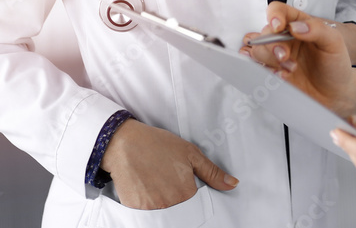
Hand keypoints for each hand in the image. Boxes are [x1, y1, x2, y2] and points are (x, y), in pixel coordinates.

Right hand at [101, 119, 238, 209]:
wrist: (123, 142)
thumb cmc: (157, 145)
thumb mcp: (190, 154)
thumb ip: (212, 172)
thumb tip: (232, 184)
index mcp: (186, 192)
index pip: (195, 202)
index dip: (188, 191)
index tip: (179, 181)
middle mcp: (169, 204)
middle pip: (179, 209)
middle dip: (175, 198)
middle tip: (164, 179)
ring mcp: (151, 208)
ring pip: (163, 211)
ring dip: (161, 200)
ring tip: (154, 180)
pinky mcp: (135, 209)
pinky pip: (146, 212)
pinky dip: (146, 202)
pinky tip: (144, 185)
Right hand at [241, 1, 355, 117]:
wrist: (335, 94)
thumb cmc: (336, 65)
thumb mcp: (334, 42)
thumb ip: (317, 29)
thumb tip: (295, 26)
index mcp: (299, 24)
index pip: (279, 11)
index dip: (274, 16)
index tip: (278, 27)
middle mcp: (286, 38)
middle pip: (265, 33)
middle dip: (273, 45)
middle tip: (285, 56)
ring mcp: (278, 55)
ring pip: (258, 50)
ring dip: (271, 60)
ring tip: (290, 69)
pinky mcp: (273, 72)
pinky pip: (258, 67)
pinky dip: (267, 72)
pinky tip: (283, 76)